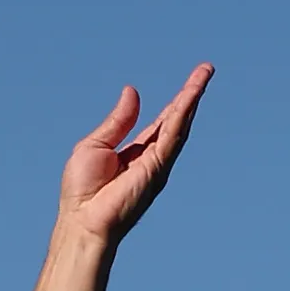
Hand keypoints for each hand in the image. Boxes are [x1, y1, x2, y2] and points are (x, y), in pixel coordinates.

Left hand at [57, 68, 213, 251]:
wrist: (82, 221)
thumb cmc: (83, 191)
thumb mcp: (97, 144)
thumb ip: (118, 121)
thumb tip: (132, 92)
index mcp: (137, 152)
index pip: (162, 122)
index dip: (176, 101)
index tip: (190, 81)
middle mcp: (152, 158)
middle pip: (177, 119)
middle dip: (191, 94)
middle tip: (206, 69)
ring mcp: (157, 164)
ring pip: (180, 124)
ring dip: (192, 98)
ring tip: (204, 74)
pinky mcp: (156, 169)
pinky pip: (172, 135)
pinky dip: (182, 114)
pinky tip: (190, 95)